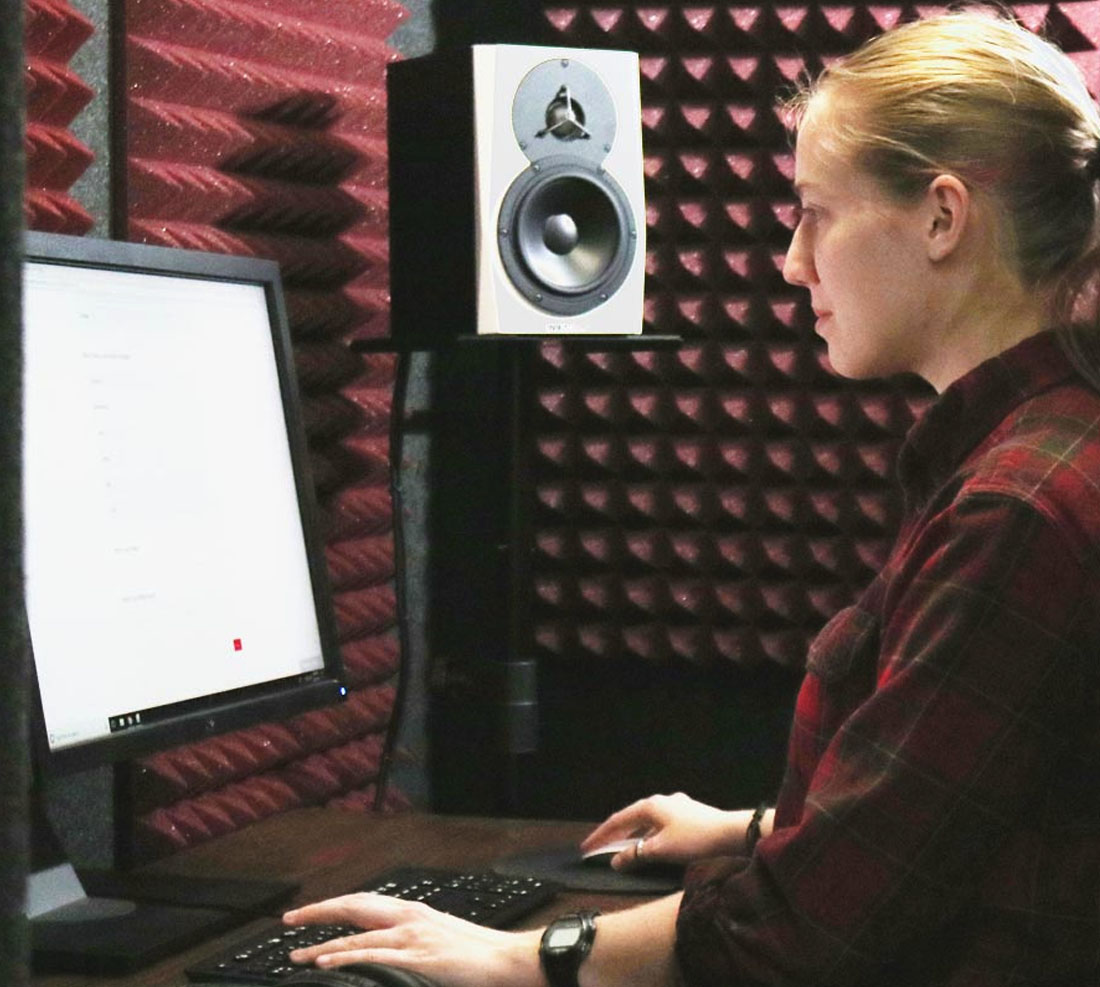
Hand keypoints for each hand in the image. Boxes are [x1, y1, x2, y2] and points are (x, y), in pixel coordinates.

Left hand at [283, 893, 540, 986]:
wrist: (507, 960)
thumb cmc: (478, 954)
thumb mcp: (438, 938)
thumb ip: (411, 939)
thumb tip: (385, 949)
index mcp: (412, 911)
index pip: (362, 903)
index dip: (332, 905)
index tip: (307, 913)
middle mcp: (409, 917)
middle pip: (353, 908)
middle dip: (318, 913)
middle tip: (288, 921)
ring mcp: (412, 936)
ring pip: (357, 935)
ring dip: (322, 945)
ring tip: (297, 954)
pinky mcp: (418, 958)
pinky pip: (373, 955)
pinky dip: (345, 958)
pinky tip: (326, 962)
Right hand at [580, 793, 742, 869]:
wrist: (730, 832)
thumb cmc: (694, 838)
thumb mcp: (660, 850)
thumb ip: (635, 855)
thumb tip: (616, 861)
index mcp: (650, 806)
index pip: (617, 820)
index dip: (600, 836)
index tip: (586, 847)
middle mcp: (661, 801)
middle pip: (631, 818)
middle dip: (615, 834)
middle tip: (600, 848)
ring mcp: (676, 806)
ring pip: (647, 822)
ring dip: (634, 835)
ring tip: (623, 849)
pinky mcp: (688, 814)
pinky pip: (660, 825)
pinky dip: (649, 835)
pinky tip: (652, 845)